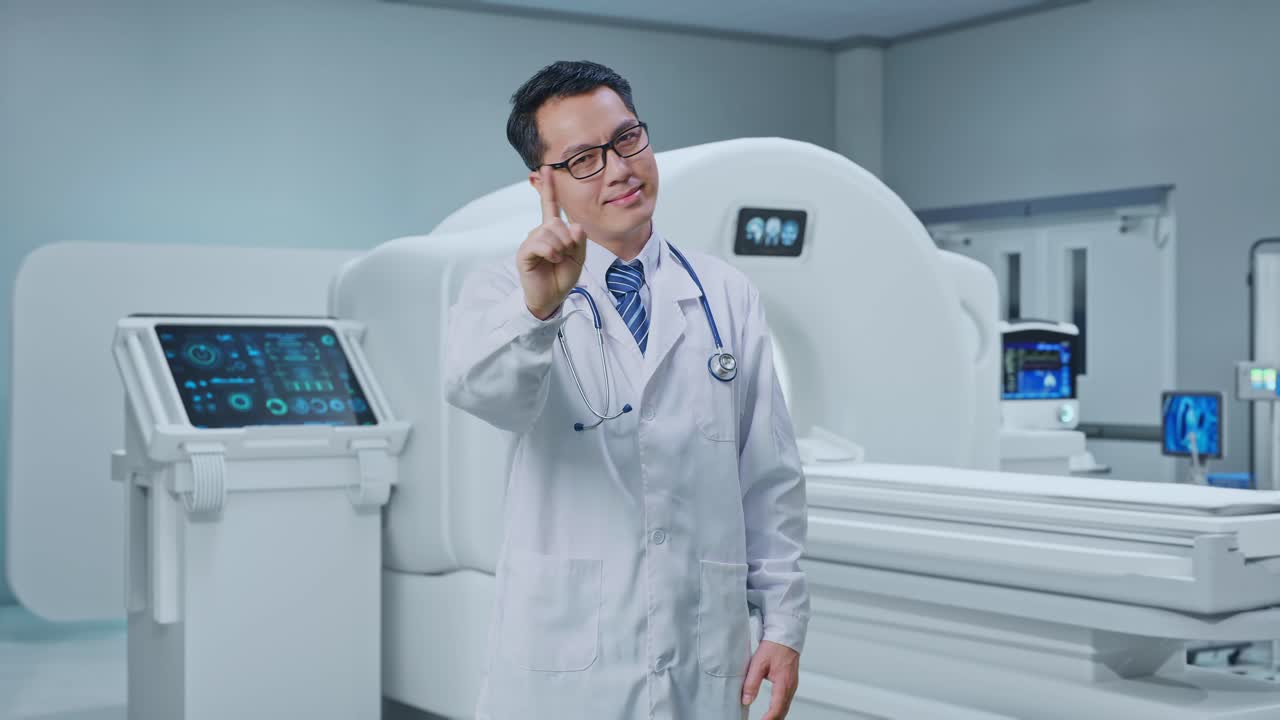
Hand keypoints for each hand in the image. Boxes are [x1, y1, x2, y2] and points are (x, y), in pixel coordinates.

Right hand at [517, 167, 587, 318]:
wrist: (551, 298)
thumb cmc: (562, 277)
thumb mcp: (578, 258)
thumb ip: (579, 241)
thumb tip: (575, 225)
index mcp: (553, 231)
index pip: (551, 205)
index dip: (549, 188)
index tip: (547, 168)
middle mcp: (540, 232)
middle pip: (557, 222)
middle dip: (568, 240)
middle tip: (565, 255)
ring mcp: (531, 241)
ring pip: (550, 232)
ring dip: (560, 248)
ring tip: (557, 260)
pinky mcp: (524, 252)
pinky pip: (541, 243)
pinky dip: (551, 252)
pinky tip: (551, 260)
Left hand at [741, 640, 799, 719]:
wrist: (785, 637)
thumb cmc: (773, 647)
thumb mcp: (758, 664)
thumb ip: (752, 683)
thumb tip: (746, 700)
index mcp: (783, 683)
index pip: (777, 708)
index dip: (768, 719)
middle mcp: (790, 687)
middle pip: (783, 711)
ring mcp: (792, 686)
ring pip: (785, 707)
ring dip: (776, 716)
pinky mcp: (791, 683)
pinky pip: (786, 701)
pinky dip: (780, 709)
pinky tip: (773, 711)